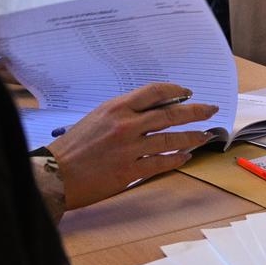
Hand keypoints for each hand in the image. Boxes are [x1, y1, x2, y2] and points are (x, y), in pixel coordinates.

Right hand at [46, 82, 219, 209]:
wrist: (55, 174)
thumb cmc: (74, 145)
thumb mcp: (98, 117)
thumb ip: (125, 111)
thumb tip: (154, 108)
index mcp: (117, 108)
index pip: (155, 92)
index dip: (176, 90)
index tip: (188, 92)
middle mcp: (126, 125)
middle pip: (170, 114)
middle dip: (195, 111)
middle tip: (210, 110)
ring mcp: (129, 149)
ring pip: (171, 139)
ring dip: (191, 137)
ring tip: (204, 135)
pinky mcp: (129, 171)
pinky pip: (161, 163)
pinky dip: (176, 159)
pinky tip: (185, 157)